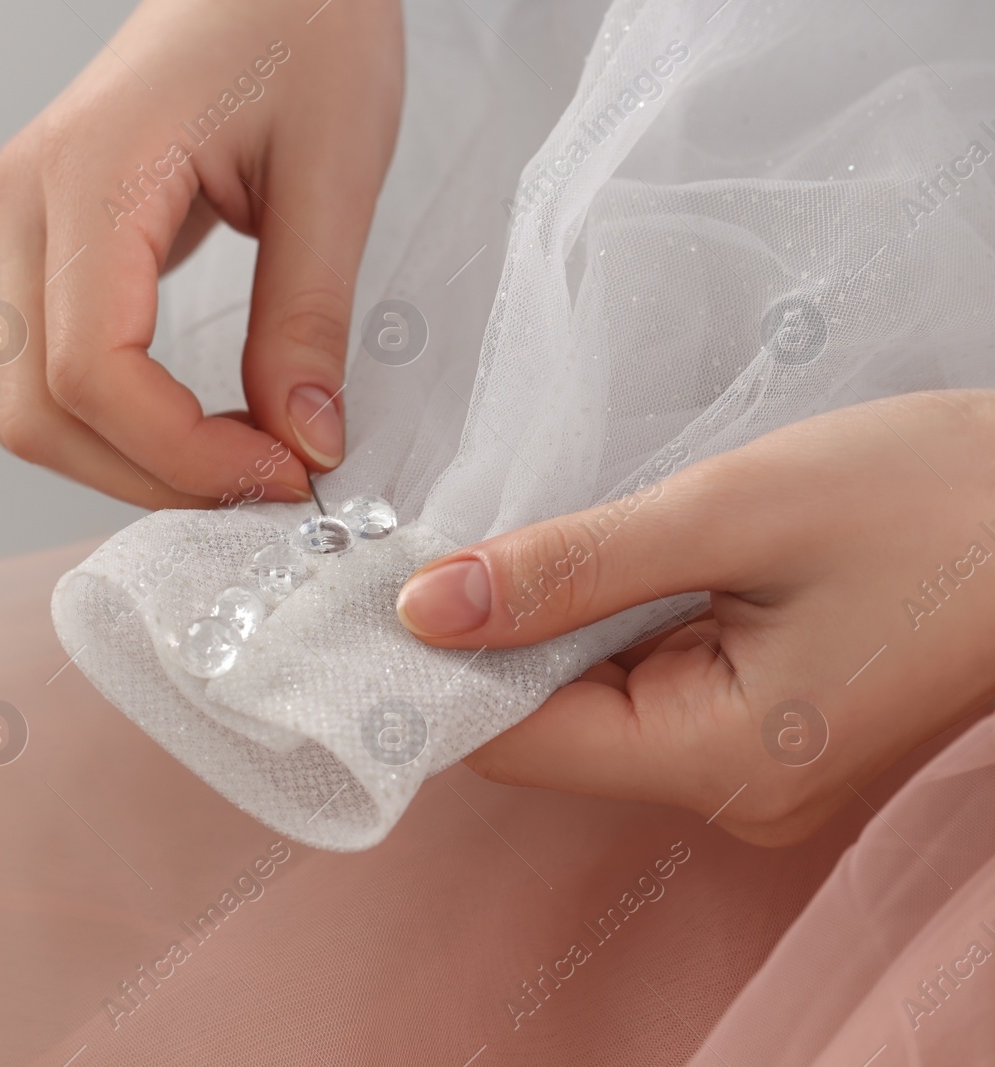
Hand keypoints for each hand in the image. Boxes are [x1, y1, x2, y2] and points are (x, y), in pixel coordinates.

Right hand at [0, 0, 403, 508]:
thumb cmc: (303, 19)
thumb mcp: (333, 168)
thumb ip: (307, 317)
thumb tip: (303, 440)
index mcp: (91, 173)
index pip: (89, 371)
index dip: (180, 454)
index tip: (278, 475)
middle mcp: (31, 201)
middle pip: (37, 407)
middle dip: (148, 474)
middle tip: (260, 485)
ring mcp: (29, 221)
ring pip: (29, 401)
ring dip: (125, 458)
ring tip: (233, 458)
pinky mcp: (52, 238)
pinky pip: (50, 366)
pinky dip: (116, 420)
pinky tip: (194, 422)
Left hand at [396, 391, 994, 845]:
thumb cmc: (936, 498)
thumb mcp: (732, 512)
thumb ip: (569, 570)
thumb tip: (425, 610)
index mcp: (715, 759)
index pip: (510, 742)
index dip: (432, 669)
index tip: (378, 587)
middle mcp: (726, 791)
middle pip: (544, 727)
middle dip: (487, 638)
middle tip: (445, 538)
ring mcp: (752, 767)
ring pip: (591, 705)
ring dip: (548, 627)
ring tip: (539, 538)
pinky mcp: (770, 728)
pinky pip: (647, 689)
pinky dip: (607, 629)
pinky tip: (608, 564)